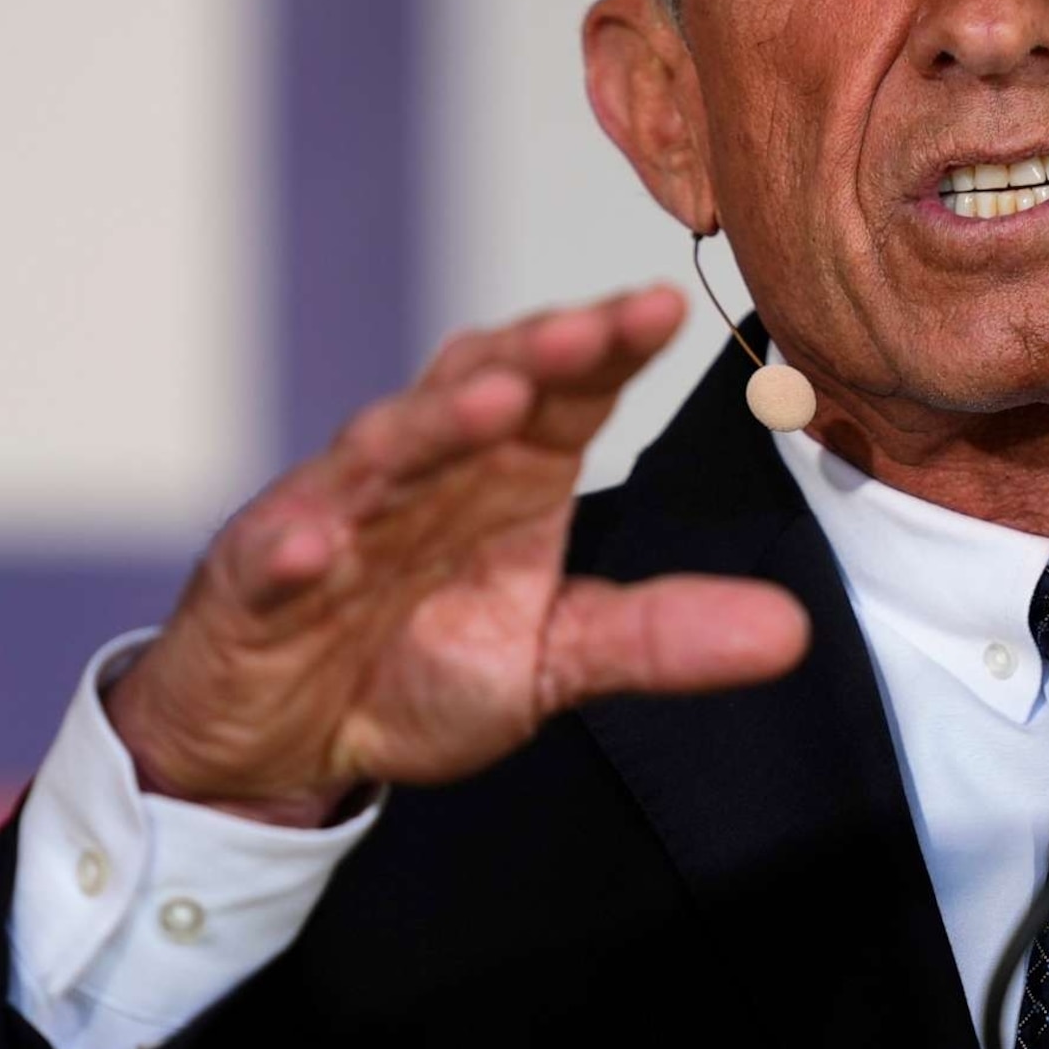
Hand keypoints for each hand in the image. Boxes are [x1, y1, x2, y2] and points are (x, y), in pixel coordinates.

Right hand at [106, 285, 808, 824]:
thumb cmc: (422, 667)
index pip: (564, 392)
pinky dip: (290, 548)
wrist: (287, 739)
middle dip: (532, 357)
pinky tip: (312, 545)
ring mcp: (333, 519)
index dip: (608, 349)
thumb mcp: (558, 659)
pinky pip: (272, 559)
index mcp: (505, 475)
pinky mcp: (254, 584)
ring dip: (432, 425)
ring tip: (490, 400)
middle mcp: (424, 473)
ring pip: (382, 454)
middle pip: (477, 393)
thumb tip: (794, 631)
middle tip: (592, 328)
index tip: (666, 309)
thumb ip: (662, 635)